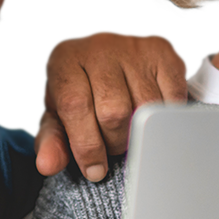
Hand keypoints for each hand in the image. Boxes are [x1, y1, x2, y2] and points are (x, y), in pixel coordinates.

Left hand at [34, 32, 188, 180]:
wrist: (102, 49)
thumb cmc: (78, 86)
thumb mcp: (57, 112)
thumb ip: (52, 140)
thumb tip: (48, 165)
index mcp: (65, 61)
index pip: (76, 107)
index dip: (87, 146)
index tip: (95, 170)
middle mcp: (98, 48)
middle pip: (114, 111)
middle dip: (115, 143)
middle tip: (113, 146)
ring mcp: (133, 48)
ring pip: (145, 108)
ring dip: (140, 133)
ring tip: (130, 131)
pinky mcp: (162, 52)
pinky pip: (170, 99)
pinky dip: (162, 119)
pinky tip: (149, 118)